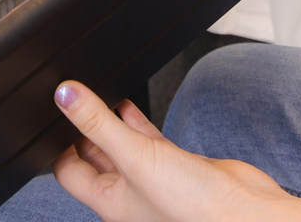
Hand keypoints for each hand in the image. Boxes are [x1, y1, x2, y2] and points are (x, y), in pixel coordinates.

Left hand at [51, 81, 300, 221]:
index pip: (68, 170)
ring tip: (96, 92)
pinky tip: (129, 104)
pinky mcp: (177, 167)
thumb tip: (64, 95)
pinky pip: (147, 142)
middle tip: (71, 95)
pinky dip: (135, 121)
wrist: (249, 216)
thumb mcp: (136, 158)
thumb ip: (99, 124)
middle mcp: (128, 194)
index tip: (51, 112)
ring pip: (120, 146)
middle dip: (81, 127)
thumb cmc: (194, 210)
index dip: (57, 141)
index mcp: (109, 201)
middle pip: (93, 157)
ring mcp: (153, 180)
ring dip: (108, 121)